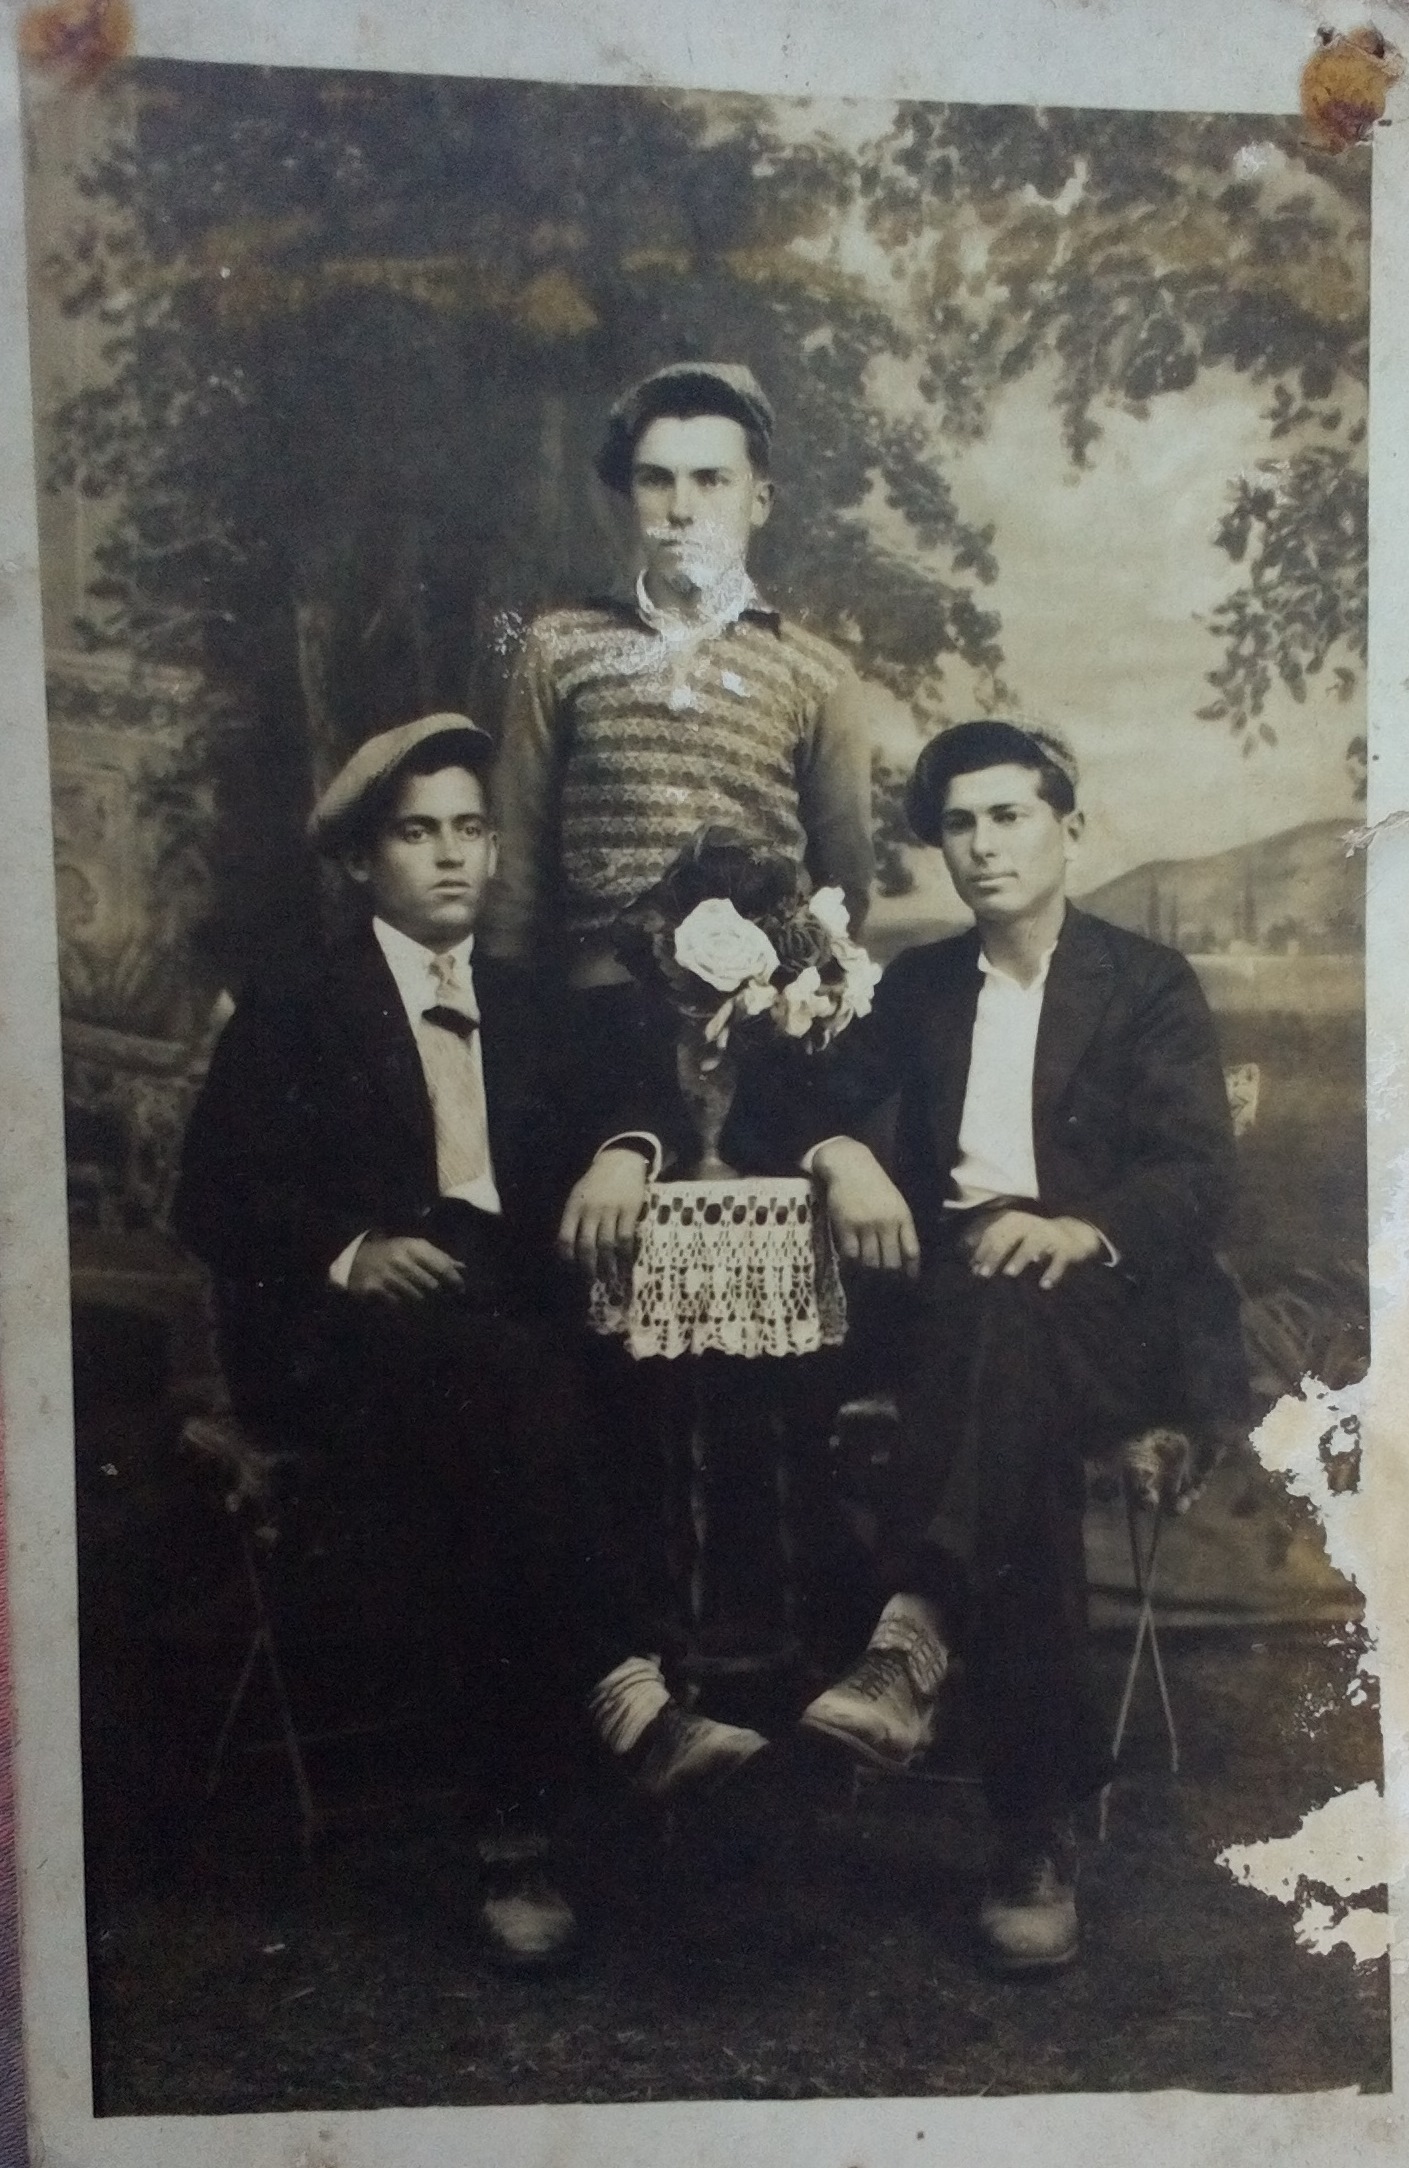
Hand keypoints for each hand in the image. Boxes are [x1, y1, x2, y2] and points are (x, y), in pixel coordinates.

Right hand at [346, 1234, 464, 1304]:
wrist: (355, 1259)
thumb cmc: (392, 1253)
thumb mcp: (414, 1248)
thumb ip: (438, 1257)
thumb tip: (463, 1268)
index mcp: (414, 1247)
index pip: (442, 1266)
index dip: (455, 1281)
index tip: (460, 1290)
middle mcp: (401, 1260)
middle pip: (432, 1286)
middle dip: (442, 1297)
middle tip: (446, 1303)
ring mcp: (388, 1275)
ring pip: (417, 1298)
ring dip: (427, 1307)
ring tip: (432, 1311)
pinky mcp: (375, 1289)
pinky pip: (399, 1306)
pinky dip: (408, 1312)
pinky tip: (412, 1313)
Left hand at [557, 1147, 649, 1277]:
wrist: (620, 1159)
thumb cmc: (596, 1181)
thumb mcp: (577, 1195)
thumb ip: (572, 1218)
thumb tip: (567, 1248)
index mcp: (574, 1207)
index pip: (565, 1238)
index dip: (567, 1258)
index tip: (571, 1271)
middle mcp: (591, 1210)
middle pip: (586, 1246)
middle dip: (587, 1268)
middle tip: (590, 1282)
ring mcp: (611, 1210)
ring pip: (606, 1245)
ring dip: (607, 1266)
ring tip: (608, 1279)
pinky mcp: (629, 1211)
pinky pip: (626, 1239)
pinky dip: (625, 1256)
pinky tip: (625, 1267)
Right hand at [811, 1137, 919, 1275]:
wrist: (850, 1165)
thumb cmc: (875, 1185)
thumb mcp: (896, 1202)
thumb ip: (901, 1227)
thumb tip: (905, 1257)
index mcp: (902, 1217)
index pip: (912, 1251)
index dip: (911, 1271)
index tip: (908, 1283)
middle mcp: (886, 1223)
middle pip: (892, 1262)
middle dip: (889, 1278)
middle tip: (885, 1288)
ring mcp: (866, 1225)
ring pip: (870, 1262)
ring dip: (870, 1274)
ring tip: (868, 1281)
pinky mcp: (845, 1225)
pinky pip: (850, 1255)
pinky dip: (852, 1264)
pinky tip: (851, 1266)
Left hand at [963, 1210, 1104, 1289]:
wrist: (1076, 1235)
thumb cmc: (1037, 1240)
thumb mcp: (1015, 1239)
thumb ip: (994, 1249)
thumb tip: (970, 1263)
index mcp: (1016, 1222)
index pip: (994, 1234)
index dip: (982, 1250)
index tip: (972, 1267)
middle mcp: (1030, 1226)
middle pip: (1009, 1239)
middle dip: (995, 1255)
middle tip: (984, 1274)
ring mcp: (1049, 1235)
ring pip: (1032, 1245)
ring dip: (1020, 1258)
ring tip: (1009, 1273)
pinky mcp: (1066, 1249)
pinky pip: (1059, 1261)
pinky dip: (1052, 1272)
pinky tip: (1044, 1285)